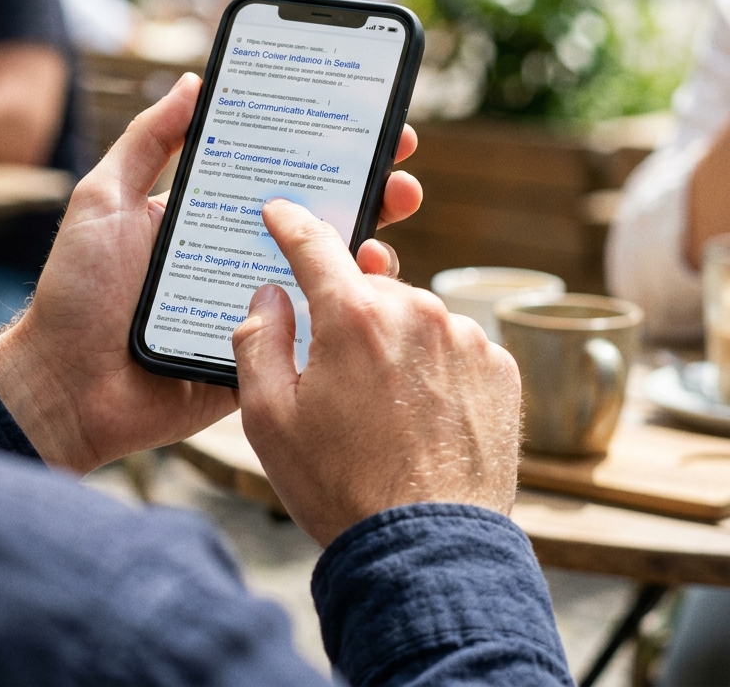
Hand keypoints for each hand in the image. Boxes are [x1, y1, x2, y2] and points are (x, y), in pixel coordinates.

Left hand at [0, 74, 422, 471]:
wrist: (62, 385)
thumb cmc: (76, 291)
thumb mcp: (103, 199)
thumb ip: (147, 141)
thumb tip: (192, 81)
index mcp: (208, 219)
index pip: (276, 176)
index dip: (322, 149)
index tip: (367, 120)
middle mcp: (238, 259)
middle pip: (315, 222)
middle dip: (364, 193)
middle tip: (398, 173)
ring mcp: (254, 307)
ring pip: (323, 276)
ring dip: (365, 249)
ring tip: (388, 227)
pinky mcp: (262, 358)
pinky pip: (310, 334)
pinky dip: (343, 311)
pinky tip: (367, 290)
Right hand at [233, 199, 521, 546]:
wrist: (428, 548)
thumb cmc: (341, 485)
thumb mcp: (267, 417)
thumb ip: (258, 340)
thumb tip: (270, 296)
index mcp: (354, 316)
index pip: (314, 245)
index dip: (291, 224)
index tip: (281, 210)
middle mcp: (416, 311)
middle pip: (366, 289)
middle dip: (344, 316)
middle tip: (331, 374)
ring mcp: (466, 338)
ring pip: (411, 317)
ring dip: (391, 343)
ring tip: (380, 410)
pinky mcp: (500, 368)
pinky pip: (452, 346)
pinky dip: (431, 366)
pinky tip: (418, 414)